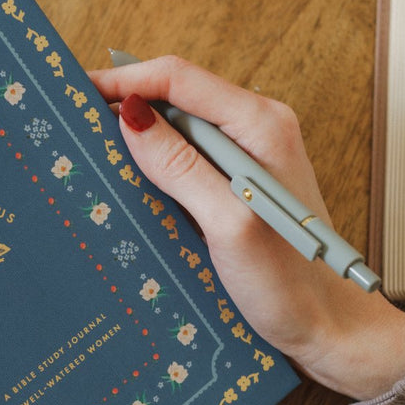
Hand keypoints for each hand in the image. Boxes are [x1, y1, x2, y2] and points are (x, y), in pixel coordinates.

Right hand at [88, 55, 404, 400]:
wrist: (329, 327)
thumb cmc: (291, 283)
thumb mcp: (227, 224)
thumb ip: (181, 167)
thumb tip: (132, 117)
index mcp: (260, 124)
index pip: (177, 77)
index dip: (123, 79)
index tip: (76, 92)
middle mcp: (256, 129)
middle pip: (175, 95)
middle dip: (124, 105)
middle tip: (74, 125)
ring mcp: (247, 156)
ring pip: (176, 128)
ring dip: (136, 138)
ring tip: (93, 154)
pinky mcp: (237, 183)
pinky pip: (186, 159)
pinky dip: (153, 166)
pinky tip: (129, 186)